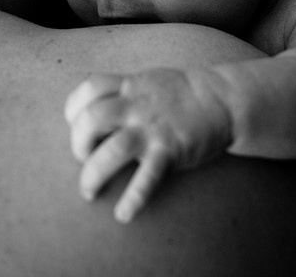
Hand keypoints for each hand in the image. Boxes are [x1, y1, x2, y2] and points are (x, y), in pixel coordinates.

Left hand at [64, 67, 231, 222]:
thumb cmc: (181, 93)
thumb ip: (123, 92)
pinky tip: (123, 213)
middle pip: (92, 118)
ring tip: (90, 190)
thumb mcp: (148, 81)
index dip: (74, 107)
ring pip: (113, 149)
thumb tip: (95, 109)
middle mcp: (137, 106)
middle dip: (78, 142)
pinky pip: (147, 177)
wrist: (221, 98)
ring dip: (94, 173)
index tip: (74, 122)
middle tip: (83, 156)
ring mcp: (153, 128)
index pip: (90, 88)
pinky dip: (133, 198)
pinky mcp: (170, 150)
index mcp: (131, 87)